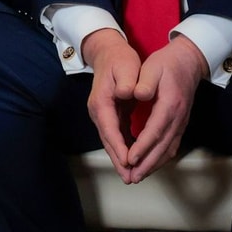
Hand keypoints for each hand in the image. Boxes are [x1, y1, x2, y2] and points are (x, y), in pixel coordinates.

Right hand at [82, 27, 142, 177]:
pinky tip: (132, 160)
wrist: (108, 53)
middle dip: (119, 161)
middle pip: (108, 141)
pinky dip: (123, 149)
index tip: (129, 161)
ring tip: (131, 175)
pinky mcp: (110, 115)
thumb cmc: (119, 59)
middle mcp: (99, 111)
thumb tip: (128, 92)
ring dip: (120, 159)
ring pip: (112, 141)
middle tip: (130, 178)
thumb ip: (126, 80)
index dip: (119, 147)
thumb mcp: (125, 66)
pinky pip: (116, 136)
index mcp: (101, 102)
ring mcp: (103, 115)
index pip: (110, 129)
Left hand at [120, 35, 207, 182]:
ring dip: (153, 165)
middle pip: (163, 146)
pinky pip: (171, 146)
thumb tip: (138, 94)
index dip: (142, 147)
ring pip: (168, 149)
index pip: (155, 130)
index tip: (130, 159)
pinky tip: (150, 165)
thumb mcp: (152, 67)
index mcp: (170, 104)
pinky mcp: (180, 124)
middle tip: (131, 178)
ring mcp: (181, 122)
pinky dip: (160, 158)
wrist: (188, 61)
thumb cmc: (166, 64)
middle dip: (147, 164)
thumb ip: (145, 82)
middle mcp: (178, 117)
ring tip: (137, 177)